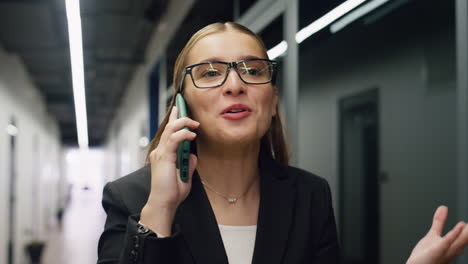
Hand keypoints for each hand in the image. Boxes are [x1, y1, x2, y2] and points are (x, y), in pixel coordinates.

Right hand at [140, 106, 198, 234]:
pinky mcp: (164, 157)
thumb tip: (192, 154)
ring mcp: (160, 153)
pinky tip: (191, 135)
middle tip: (186, 108)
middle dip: (178, 116)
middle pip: (169, 127)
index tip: (178, 109)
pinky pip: (173, 140)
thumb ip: (188, 163)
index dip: (174, 119)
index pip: (168, 132)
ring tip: (194, 124)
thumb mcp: (185, 175)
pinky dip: (183, 134)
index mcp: (163, 154)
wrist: (164, 203)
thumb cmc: (172, 192)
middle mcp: (160, 151)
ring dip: (183, 123)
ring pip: (170, 130)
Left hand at [407, 206, 467, 263]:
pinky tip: (461, 226)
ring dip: (467, 232)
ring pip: (460, 241)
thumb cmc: (425, 255)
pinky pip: (447, 243)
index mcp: (453, 246)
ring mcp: (445, 252)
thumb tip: (444, 207)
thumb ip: (439, 222)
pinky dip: (454, 234)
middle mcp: (452, 250)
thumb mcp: (433, 235)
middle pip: (465, 239)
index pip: (466, 236)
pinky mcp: (436, 252)